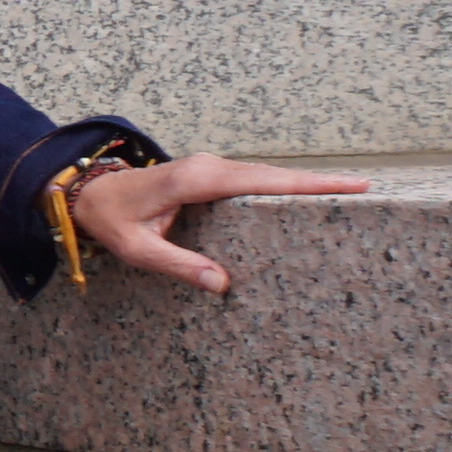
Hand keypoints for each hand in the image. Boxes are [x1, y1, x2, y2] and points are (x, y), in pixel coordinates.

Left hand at [69, 153, 366, 296]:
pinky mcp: (210, 175)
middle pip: (275, 175)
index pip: (263, 181)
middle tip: (366, 190)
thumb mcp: (137, 248)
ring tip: (348, 194)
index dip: (306, 183)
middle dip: (319, 182)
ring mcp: (211, 168)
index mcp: (197, 180)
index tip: (348, 184)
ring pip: (266, 175)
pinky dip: (281, 186)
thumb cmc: (109, 219)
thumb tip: (222, 284)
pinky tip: (305, 199)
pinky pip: (253, 180)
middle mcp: (209, 167)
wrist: (85, 192)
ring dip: (303, 183)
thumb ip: (177, 265)